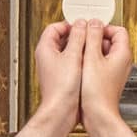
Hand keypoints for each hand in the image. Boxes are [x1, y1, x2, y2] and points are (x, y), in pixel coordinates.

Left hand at [7, 22, 85, 136]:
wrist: (61, 112)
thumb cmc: (62, 89)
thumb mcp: (73, 56)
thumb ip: (78, 37)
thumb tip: (82, 24)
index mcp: (45, 48)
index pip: (55, 27)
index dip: (70, 24)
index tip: (83, 26)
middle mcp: (47, 58)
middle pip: (62, 38)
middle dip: (78, 36)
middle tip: (90, 36)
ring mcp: (54, 68)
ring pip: (68, 51)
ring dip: (81, 48)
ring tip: (92, 49)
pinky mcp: (62, 78)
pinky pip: (72, 63)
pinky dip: (81, 60)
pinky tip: (90, 64)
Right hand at [79, 25, 136, 136]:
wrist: (98, 116)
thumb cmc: (97, 93)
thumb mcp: (92, 58)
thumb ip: (93, 37)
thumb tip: (93, 23)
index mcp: (122, 54)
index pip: (118, 30)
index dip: (103, 27)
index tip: (89, 29)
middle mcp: (122, 62)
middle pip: (110, 40)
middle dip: (94, 38)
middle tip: (82, 40)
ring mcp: (115, 72)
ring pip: (103, 53)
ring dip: (90, 50)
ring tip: (79, 54)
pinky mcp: (107, 80)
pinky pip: (99, 64)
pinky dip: (90, 62)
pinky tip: (79, 67)